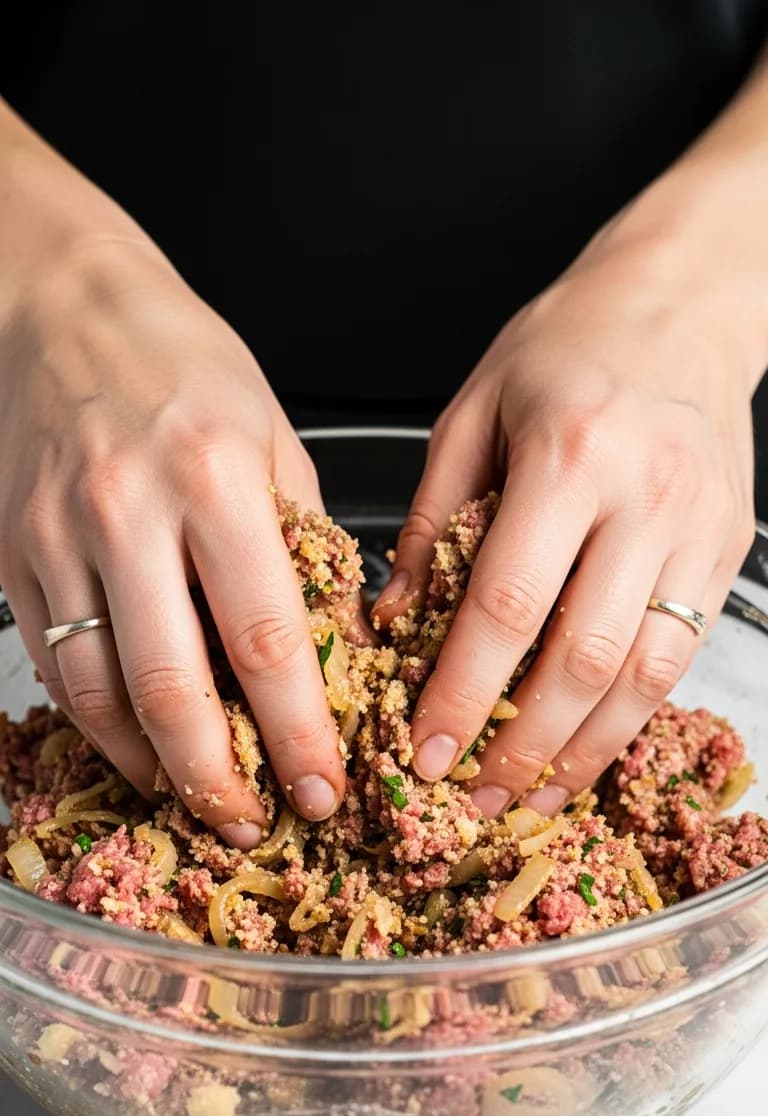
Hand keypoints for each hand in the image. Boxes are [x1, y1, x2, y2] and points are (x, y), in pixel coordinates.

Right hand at [0, 238, 345, 844]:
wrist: (58, 305)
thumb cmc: (181, 361)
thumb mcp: (273, 434)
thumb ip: (306, 544)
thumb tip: (341, 648)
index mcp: (215, 478)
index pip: (266, 640)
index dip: (299, 732)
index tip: (323, 787)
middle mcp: (128, 513)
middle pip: (173, 689)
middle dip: (221, 778)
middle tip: (255, 823)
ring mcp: (58, 539)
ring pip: (101, 694)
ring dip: (152, 767)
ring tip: (197, 799)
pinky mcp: (13, 556)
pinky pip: (56, 666)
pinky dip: (98, 724)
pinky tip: (136, 748)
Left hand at [375, 228, 756, 815]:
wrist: (687, 300)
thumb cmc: (567, 344)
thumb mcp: (473, 410)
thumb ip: (432, 519)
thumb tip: (393, 623)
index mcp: (570, 454)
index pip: (507, 605)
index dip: (461, 694)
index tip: (420, 752)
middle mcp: (646, 497)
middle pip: (583, 658)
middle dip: (522, 747)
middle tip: (470, 801)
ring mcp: (699, 529)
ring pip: (646, 675)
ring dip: (585, 753)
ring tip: (530, 800)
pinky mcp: (729, 552)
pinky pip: (682, 656)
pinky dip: (631, 716)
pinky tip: (587, 749)